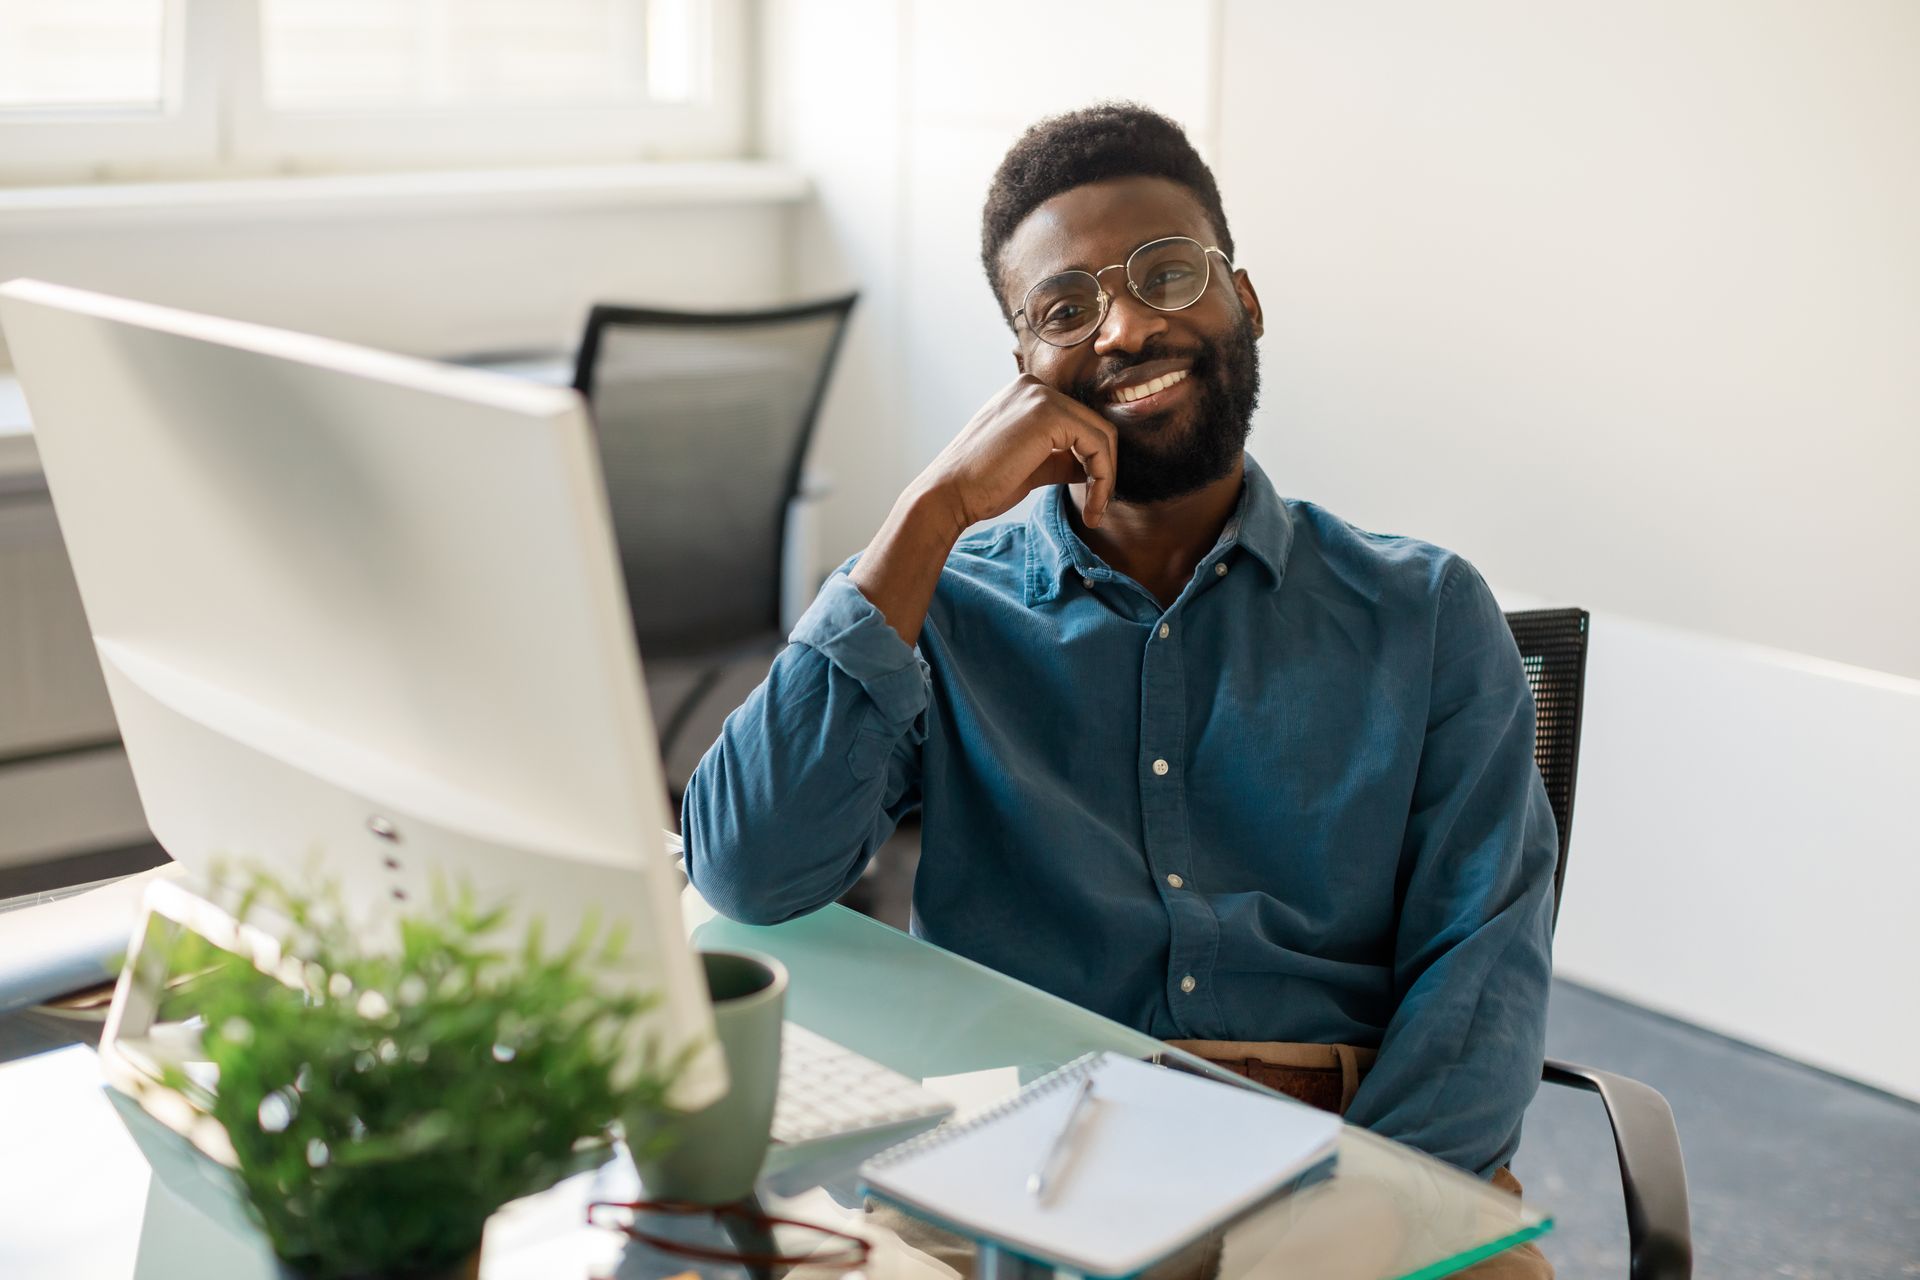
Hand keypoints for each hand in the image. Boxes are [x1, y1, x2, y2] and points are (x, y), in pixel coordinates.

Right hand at [919, 374, 1117, 530]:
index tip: (1092, 498)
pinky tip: (1091, 504)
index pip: (1078, 423)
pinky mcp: (1047, 414)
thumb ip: (1060, 460)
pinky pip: (1096, 445)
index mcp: (1025, 395)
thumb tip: (1091, 469)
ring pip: (1102, 434)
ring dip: (1105, 477)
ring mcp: (1040, 396)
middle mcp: (1033, 387)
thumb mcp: (1030, 467)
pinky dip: (1102, 477)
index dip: (1092, 461)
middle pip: (1095, 425)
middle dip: (1104, 469)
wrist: (949, 495)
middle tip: (1098, 509)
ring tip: (1094, 511)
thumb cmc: (981, 486)